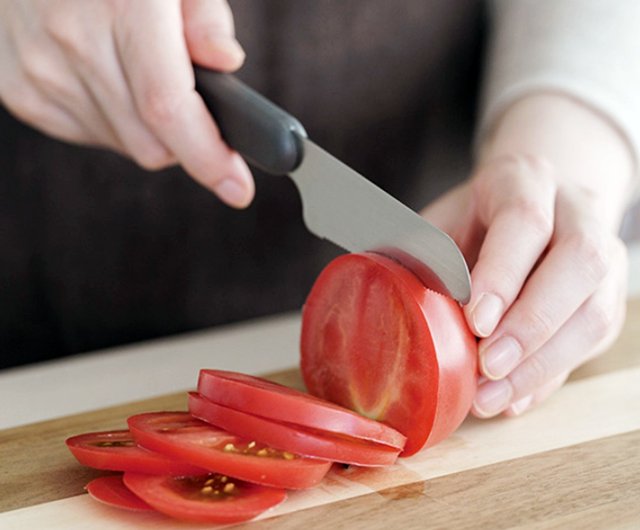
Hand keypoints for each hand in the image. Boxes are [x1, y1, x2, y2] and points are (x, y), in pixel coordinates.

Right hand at [0, 0, 252, 206]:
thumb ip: (206, 18)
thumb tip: (226, 62)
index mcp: (123, 6)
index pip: (167, 107)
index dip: (207, 157)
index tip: (237, 188)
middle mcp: (72, 40)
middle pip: (152, 143)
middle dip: (186, 139)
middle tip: (191, 104)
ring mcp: (39, 69)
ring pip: (125, 146)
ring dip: (147, 128)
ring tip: (137, 73)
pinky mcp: (19, 91)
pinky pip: (89, 136)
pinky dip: (112, 121)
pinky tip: (105, 76)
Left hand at [422, 93, 632, 416]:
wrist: (533, 206)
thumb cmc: (473, 219)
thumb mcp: (441, 221)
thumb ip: (418, 253)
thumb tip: (372, 296)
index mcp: (523, 181)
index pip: (524, 221)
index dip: (502, 273)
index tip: (476, 321)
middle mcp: (576, 212)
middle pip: (578, 263)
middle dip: (532, 323)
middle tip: (489, 366)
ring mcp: (605, 255)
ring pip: (594, 311)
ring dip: (542, 363)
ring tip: (492, 397)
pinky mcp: (607, 297)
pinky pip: (591, 342)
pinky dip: (550, 376)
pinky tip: (513, 398)